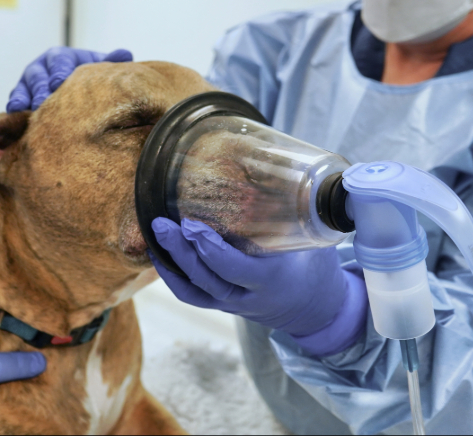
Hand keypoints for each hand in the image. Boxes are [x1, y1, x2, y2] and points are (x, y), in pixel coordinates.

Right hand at [7, 47, 132, 111]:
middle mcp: (44, 66)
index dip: (60, 71)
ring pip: (25, 86)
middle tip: (43, 100)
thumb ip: (111, 61)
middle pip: (39, 74)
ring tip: (29, 108)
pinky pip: (16, 98)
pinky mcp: (22, 94)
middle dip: (40, 87)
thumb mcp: (99, 67)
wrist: (75, 88)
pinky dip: (15, 104)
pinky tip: (15, 113)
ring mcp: (30, 80)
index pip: (60, 61)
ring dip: (26, 96)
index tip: (60, 81)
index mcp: (63, 57)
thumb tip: (125, 54)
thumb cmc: (88, 77)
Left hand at [151, 218, 367, 355]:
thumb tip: (283, 164)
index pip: (235, 269)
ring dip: (172, 261)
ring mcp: (233, 303)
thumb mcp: (314, 238)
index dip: (211, 250)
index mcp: (272, 279)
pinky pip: (191, 296)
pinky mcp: (222, 304)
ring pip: (195, 290)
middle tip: (163, 223)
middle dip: (182, 252)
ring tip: (157, 231)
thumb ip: (300, 209)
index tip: (192, 226)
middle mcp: (248, 296)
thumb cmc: (315, 265)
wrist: (314, 308)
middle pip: (208, 279)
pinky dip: (172, 276)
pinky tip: (157, 252)